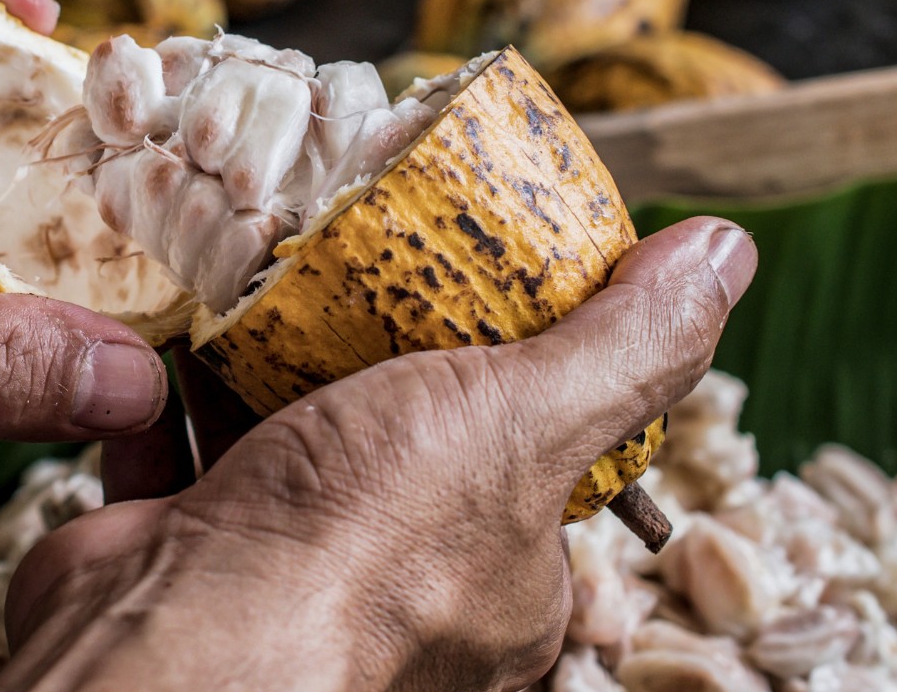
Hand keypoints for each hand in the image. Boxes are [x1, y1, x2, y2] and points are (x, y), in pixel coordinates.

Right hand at [0, 217, 756, 691]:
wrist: (173, 638)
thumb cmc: (362, 556)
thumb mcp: (523, 422)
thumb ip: (622, 350)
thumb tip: (723, 257)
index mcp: (508, 582)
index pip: (533, 459)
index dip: (515, 365)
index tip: (482, 281)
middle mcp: (399, 588)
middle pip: (400, 436)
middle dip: (375, 350)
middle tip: (360, 260)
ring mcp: (284, 566)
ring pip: (285, 437)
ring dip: (270, 358)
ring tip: (266, 271)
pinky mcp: (188, 542)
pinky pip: (185, 445)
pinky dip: (177, 386)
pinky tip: (178, 329)